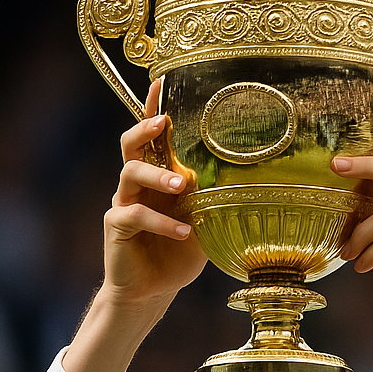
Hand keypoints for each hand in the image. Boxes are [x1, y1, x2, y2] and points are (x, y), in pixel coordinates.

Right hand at [64, 82, 206, 371]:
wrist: (152, 291)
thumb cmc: (179, 253)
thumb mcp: (205, 221)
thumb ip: (215, 198)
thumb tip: (255, 178)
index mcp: (159, 175)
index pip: (155, 136)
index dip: (155, 107)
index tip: (163, 80)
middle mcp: (138, 183)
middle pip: (131, 143)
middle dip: (146, 128)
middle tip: (165, 125)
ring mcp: (125, 202)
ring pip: (130, 174)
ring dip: (157, 174)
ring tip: (182, 185)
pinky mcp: (117, 226)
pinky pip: (136, 215)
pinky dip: (163, 223)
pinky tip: (183, 233)